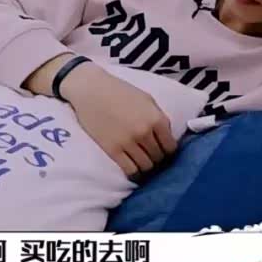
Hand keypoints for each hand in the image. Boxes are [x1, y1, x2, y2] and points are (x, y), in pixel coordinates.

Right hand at [59, 63, 177, 179]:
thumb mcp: (147, 99)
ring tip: (141, 160)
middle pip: (159, 157)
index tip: (163, 151)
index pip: (171, 147)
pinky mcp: (112, 149)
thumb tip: (167, 137)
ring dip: (146, 165)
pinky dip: (134, 171)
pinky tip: (132, 166)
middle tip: (151, 155)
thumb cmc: (119, 91)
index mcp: (156, 119)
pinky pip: (130, 169)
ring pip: (146, 166)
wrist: (91, 90)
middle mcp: (144, 132)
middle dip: (157, 157)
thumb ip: (159, 118)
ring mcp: (128, 142)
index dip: (168, 150)